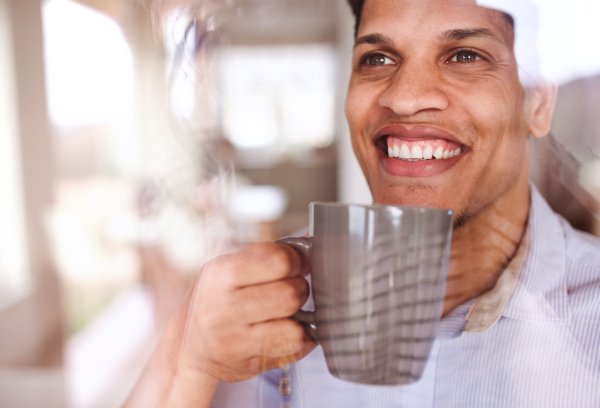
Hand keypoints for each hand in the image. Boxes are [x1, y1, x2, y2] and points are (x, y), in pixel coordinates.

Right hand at [174, 242, 316, 382]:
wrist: (188, 346)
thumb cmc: (215, 300)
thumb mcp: (228, 268)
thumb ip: (266, 255)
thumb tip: (308, 240)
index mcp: (220, 274)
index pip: (278, 260)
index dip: (295, 260)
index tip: (294, 264)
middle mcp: (223, 308)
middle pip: (290, 294)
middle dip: (299, 288)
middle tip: (292, 288)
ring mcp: (233, 340)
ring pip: (294, 327)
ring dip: (298, 318)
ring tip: (286, 312)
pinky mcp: (247, 365)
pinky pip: (293, 350)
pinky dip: (298, 339)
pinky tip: (284, 331)